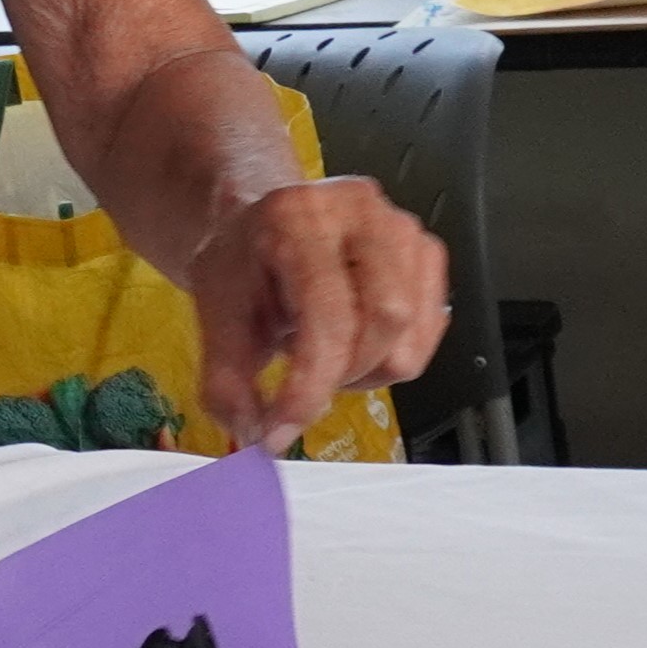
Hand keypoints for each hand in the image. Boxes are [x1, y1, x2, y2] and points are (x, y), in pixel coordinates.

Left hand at [188, 172, 447, 451]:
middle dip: (345, 374)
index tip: (281, 429)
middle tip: (308, 380)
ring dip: (370, 370)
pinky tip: (356, 341)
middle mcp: (362, 212)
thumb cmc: (246, 263)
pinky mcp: (427, 252)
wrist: (263, 224)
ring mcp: (403, 229)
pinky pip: (430, 331)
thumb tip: (254, 436)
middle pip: (387, 320)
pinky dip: (394, 357)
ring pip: (413, 335)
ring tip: (328, 355)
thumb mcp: (216, 315)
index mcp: (301, 217)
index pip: (328, 314)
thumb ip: (227, 382)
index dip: (309, 386)